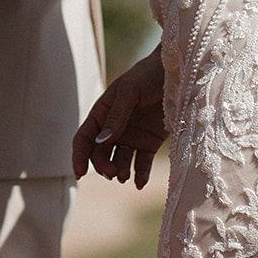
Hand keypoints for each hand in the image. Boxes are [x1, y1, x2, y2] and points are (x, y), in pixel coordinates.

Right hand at [72, 44, 166, 187]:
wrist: (179, 74)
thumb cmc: (148, 76)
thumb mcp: (129, 92)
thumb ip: (116, 116)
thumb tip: (101, 141)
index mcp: (103, 113)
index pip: (84, 139)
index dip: (79, 156)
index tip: (79, 173)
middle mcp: (114, 128)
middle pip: (100, 154)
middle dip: (102, 166)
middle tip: (112, 174)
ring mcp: (132, 137)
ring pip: (119, 161)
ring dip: (119, 171)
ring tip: (125, 177)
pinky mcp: (150, 143)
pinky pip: (141, 163)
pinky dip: (139, 174)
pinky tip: (139, 183)